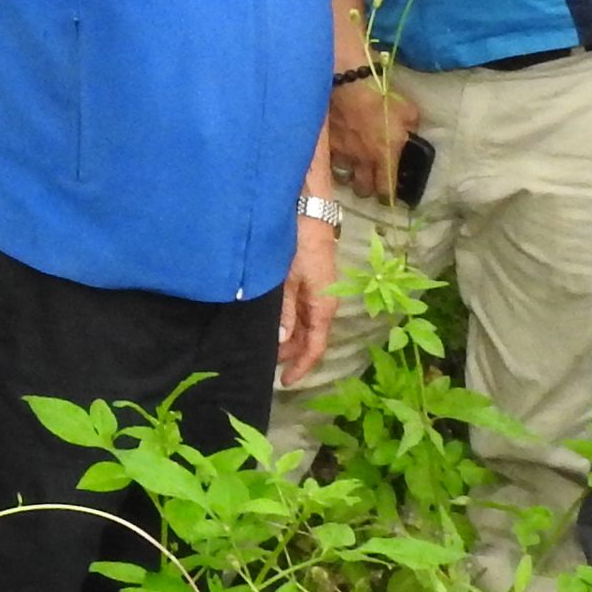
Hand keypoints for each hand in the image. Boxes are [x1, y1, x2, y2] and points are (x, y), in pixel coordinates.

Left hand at [278, 216, 338, 383]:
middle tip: (267, 363)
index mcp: (323, 306)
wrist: (308, 209)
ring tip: (267, 345)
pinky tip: (274, 321)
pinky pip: (303, 310)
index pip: (315, 347)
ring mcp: (319, 291)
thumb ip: (284, 311)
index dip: (301, 366)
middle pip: (310, 338)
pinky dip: (290, 321)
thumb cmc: (299, 243)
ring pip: (306, 324)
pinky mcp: (312, 280)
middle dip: (291, 354)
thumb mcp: (287, 280)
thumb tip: (281, 340)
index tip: (285, 381)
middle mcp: (325, 302)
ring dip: (290, 337)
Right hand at [327, 79, 419, 202]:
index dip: (388, 196)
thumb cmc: (380, 98)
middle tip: (371, 180)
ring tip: (352, 168)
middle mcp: (362, 162)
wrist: (347, 86)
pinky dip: (334, 161)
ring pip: (343, 178)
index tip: (389, 195)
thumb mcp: (407, 111)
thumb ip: (411, 129)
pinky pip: (330, 161)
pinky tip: (337, 154)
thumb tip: (411, 135)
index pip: (386, 190)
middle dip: (368, 189)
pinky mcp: (326, 145)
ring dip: (349, 176)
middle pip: (362, 190)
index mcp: (384, 156)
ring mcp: (341, 154)